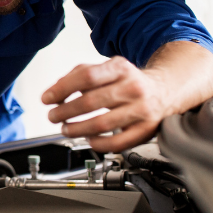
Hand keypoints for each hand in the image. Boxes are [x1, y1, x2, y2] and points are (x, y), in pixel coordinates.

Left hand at [42, 56, 168, 151]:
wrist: (165, 91)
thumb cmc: (128, 81)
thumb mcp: (106, 69)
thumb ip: (78, 76)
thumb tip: (54, 92)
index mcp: (120, 68)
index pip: (86, 76)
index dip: (62, 88)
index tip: (46, 98)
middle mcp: (133, 88)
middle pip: (91, 101)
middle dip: (64, 111)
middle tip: (53, 116)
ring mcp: (141, 110)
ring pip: (102, 124)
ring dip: (77, 129)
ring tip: (66, 129)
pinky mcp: (146, 130)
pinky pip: (118, 142)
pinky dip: (98, 143)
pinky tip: (88, 139)